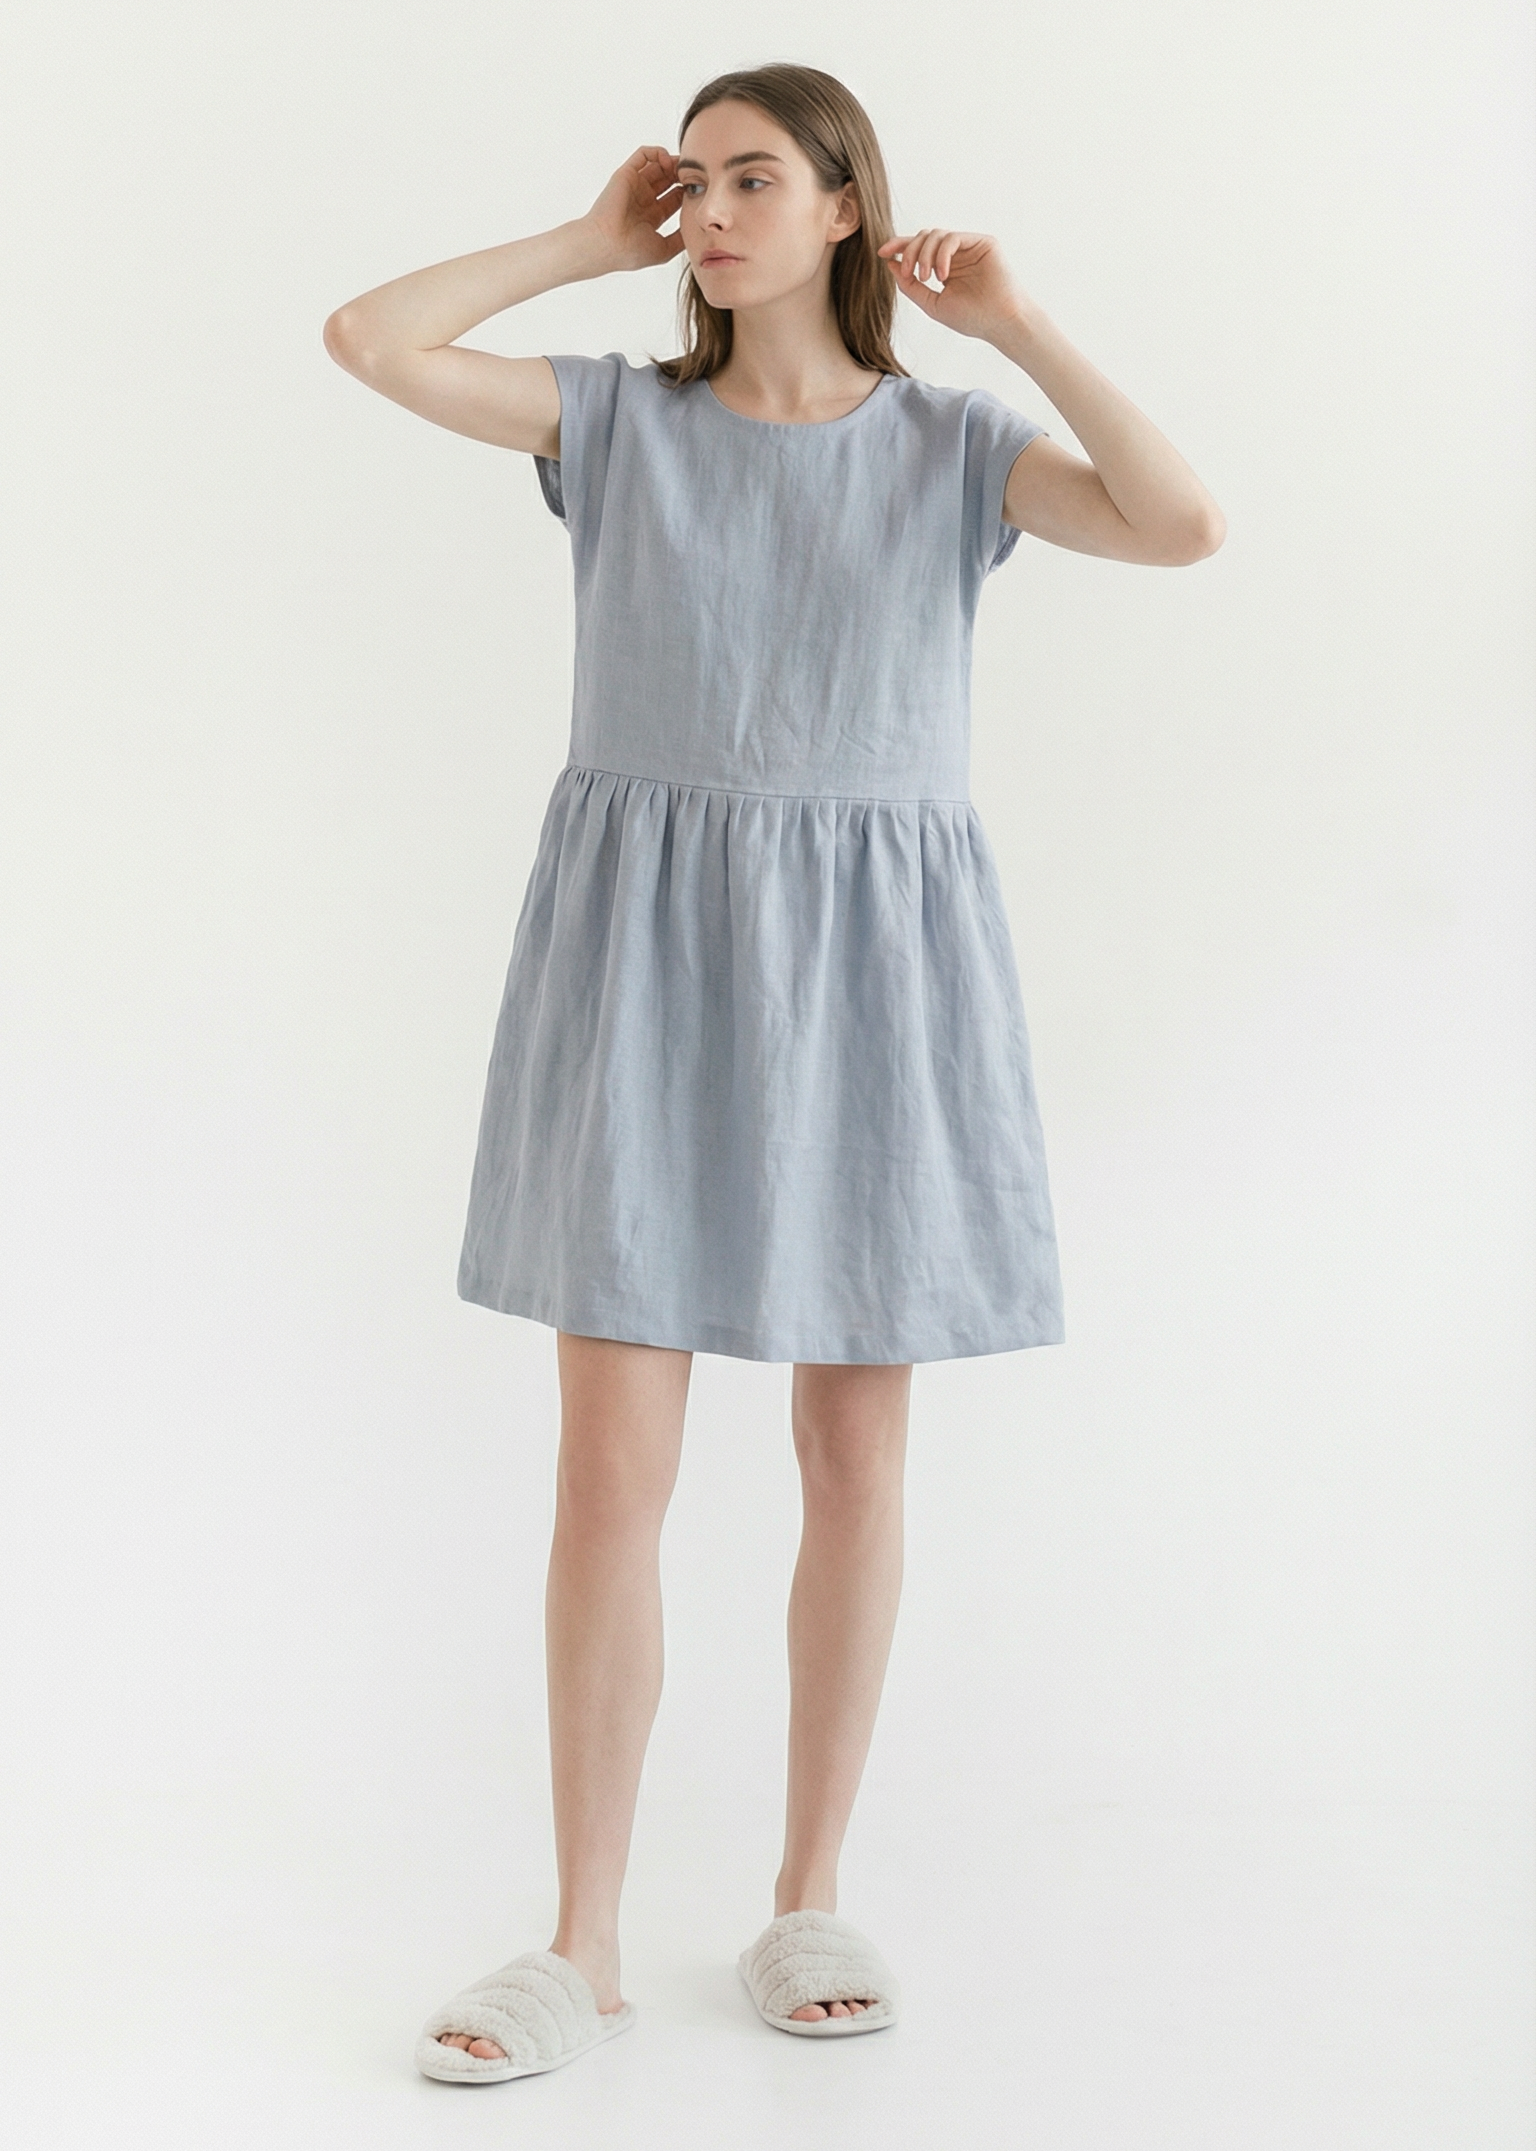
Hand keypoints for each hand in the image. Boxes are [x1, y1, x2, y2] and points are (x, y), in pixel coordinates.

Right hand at [580, 145, 687, 274]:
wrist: (607, 244)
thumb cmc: (631, 251)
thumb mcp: (664, 249)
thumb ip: (680, 239)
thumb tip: (696, 229)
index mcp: (650, 216)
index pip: (673, 198)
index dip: (686, 193)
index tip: (698, 192)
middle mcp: (642, 199)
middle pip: (668, 180)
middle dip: (681, 175)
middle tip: (693, 175)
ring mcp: (634, 186)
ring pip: (657, 165)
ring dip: (672, 163)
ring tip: (682, 167)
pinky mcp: (626, 174)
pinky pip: (643, 154)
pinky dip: (657, 152)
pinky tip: (667, 162)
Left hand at [877, 228, 1034, 340]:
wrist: (1000, 322)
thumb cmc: (971, 318)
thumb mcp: (932, 304)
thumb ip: (910, 286)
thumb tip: (890, 264)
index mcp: (944, 267)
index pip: (918, 249)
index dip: (899, 246)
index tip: (882, 253)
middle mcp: (956, 254)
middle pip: (923, 237)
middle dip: (910, 252)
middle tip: (908, 274)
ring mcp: (969, 246)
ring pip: (936, 235)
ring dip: (925, 254)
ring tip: (927, 278)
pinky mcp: (982, 242)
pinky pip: (952, 237)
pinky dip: (942, 254)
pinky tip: (943, 274)